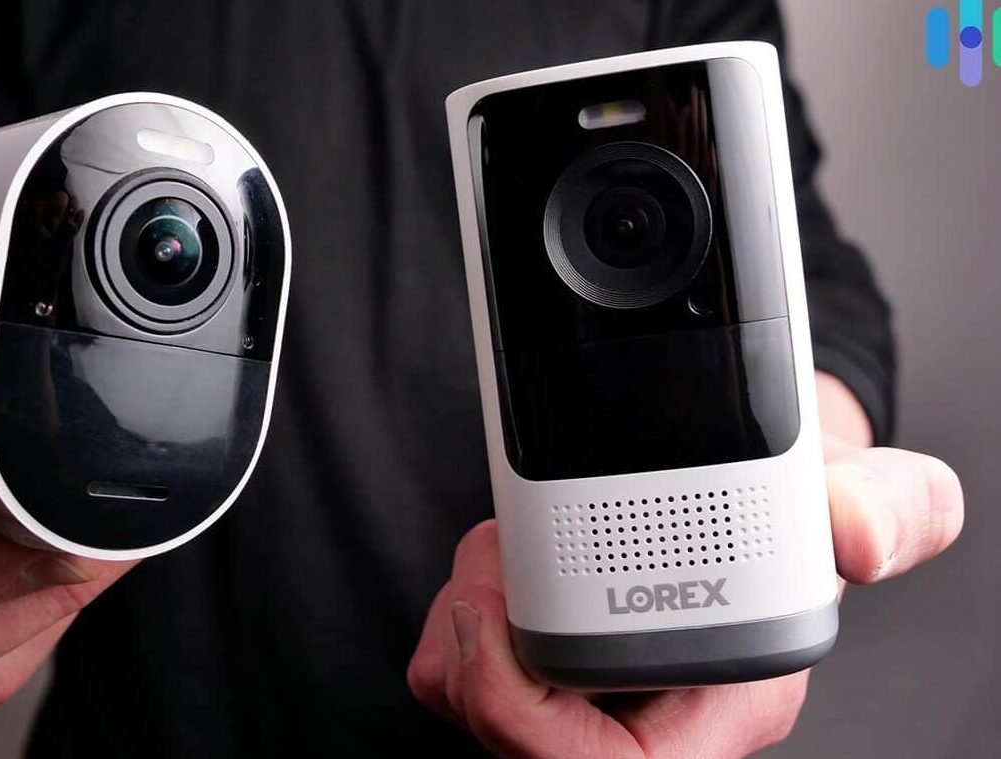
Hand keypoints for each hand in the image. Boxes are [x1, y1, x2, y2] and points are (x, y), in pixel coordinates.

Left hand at [407, 374, 963, 758]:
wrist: (759, 492)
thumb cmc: (806, 515)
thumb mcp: (867, 495)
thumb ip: (885, 505)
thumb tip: (860, 540)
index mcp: (720, 699)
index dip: (520, 710)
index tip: (491, 608)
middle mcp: (646, 712)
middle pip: (515, 739)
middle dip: (474, 649)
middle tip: (490, 552)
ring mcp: (588, 694)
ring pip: (474, 705)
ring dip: (460, 625)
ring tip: (501, 545)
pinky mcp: (544, 664)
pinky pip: (459, 672)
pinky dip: (455, 618)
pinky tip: (497, 561)